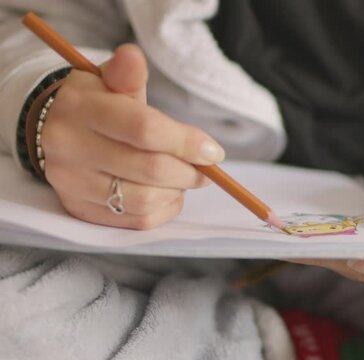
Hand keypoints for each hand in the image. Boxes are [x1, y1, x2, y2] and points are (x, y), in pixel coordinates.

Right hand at [42, 44, 223, 228]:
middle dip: (190, 172)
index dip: (187, 143)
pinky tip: (167, 193)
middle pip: (150, 169)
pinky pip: (137, 221)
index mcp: (81, 109)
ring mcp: (72, 183)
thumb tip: (132, 56)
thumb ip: (127, 74)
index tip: (214, 152)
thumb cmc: (98, 103)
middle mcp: (70, 148)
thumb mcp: (109, 81)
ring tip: (184, 178)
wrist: (57, 130)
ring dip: (177, 191)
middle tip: (206, 169)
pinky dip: (164, 209)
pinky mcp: (80, 210)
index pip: (145, 130)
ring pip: (145, 200)